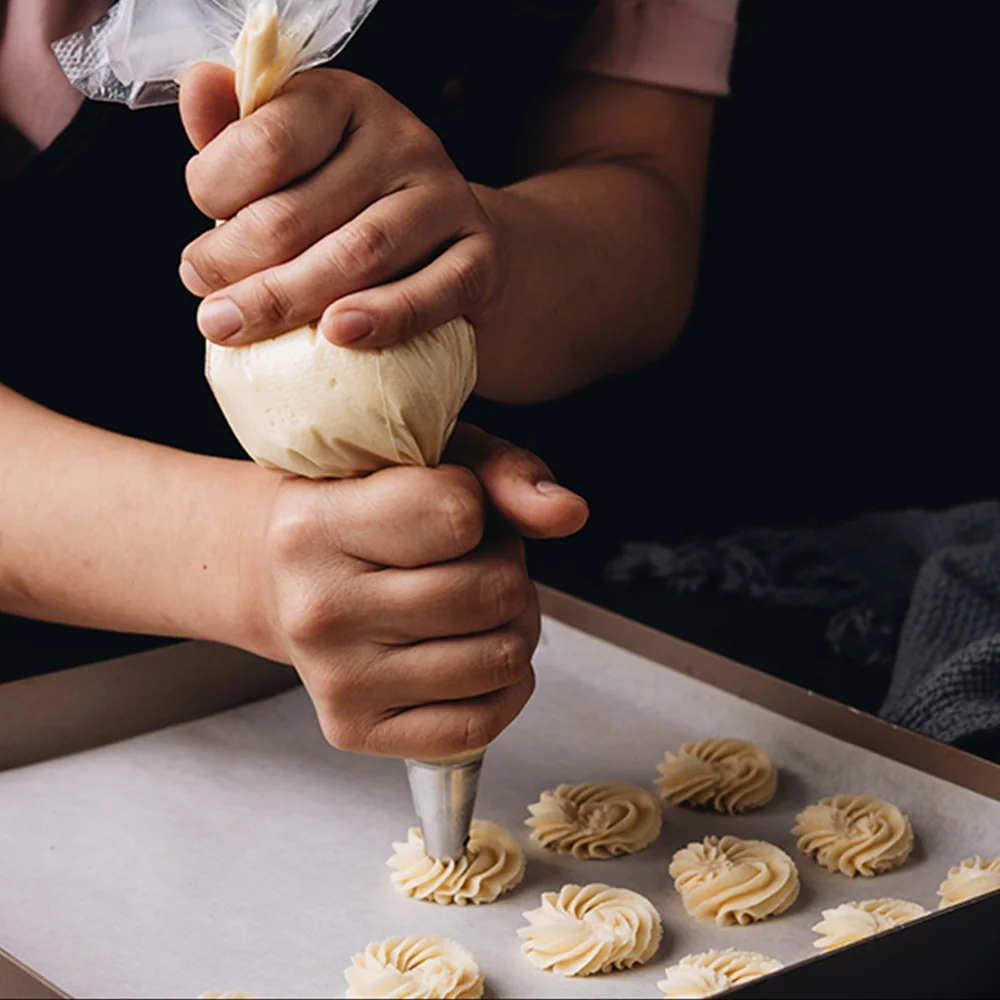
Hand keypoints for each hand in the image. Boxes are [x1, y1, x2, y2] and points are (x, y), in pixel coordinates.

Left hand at [178, 64, 502, 349]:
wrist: (452, 245)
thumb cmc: (353, 208)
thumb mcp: (291, 162)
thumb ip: (238, 136)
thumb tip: (199, 87)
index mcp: (343, 103)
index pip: (265, 140)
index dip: (214, 197)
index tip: (198, 253)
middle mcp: (400, 139)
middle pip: (300, 212)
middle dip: (236, 268)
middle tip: (210, 311)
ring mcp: (446, 198)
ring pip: (360, 253)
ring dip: (290, 299)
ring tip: (239, 328)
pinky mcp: (480, 257)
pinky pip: (435, 292)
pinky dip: (387, 316)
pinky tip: (341, 334)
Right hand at [245, 427, 586, 757]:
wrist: (285, 579)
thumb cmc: (363, 512)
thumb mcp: (427, 462)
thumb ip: (503, 473)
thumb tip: (567, 512)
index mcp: (316, 524)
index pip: (458, 514)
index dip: (478, 506)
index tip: (449, 507)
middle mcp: (317, 608)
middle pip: (493, 593)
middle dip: (506, 569)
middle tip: (472, 560)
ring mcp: (335, 678)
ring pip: (500, 660)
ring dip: (512, 627)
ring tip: (474, 605)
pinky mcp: (354, 730)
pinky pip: (478, 726)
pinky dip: (501, 689)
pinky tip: (473, 654)